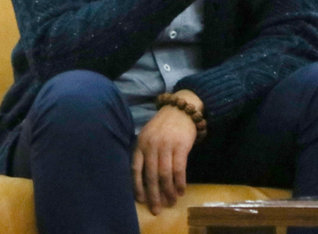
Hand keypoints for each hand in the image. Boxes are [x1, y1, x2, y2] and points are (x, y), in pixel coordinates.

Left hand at [132, 90, 203, 214]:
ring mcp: (166, 145)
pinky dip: (180, 182)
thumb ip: (144, 152)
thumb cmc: (163, 125)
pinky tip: (182, 190)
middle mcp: (151, 145)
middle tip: (157, 209)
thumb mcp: (148, 135)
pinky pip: (179, 169)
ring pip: (165, 174)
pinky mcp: (181, 146)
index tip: (142, 200)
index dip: (138, 186)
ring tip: (172, 201)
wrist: (181, 109)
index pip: (136, 169)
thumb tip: (142, 179)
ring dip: (169, 191)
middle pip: (151, 176)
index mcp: (140, 143)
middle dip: (154, 195)